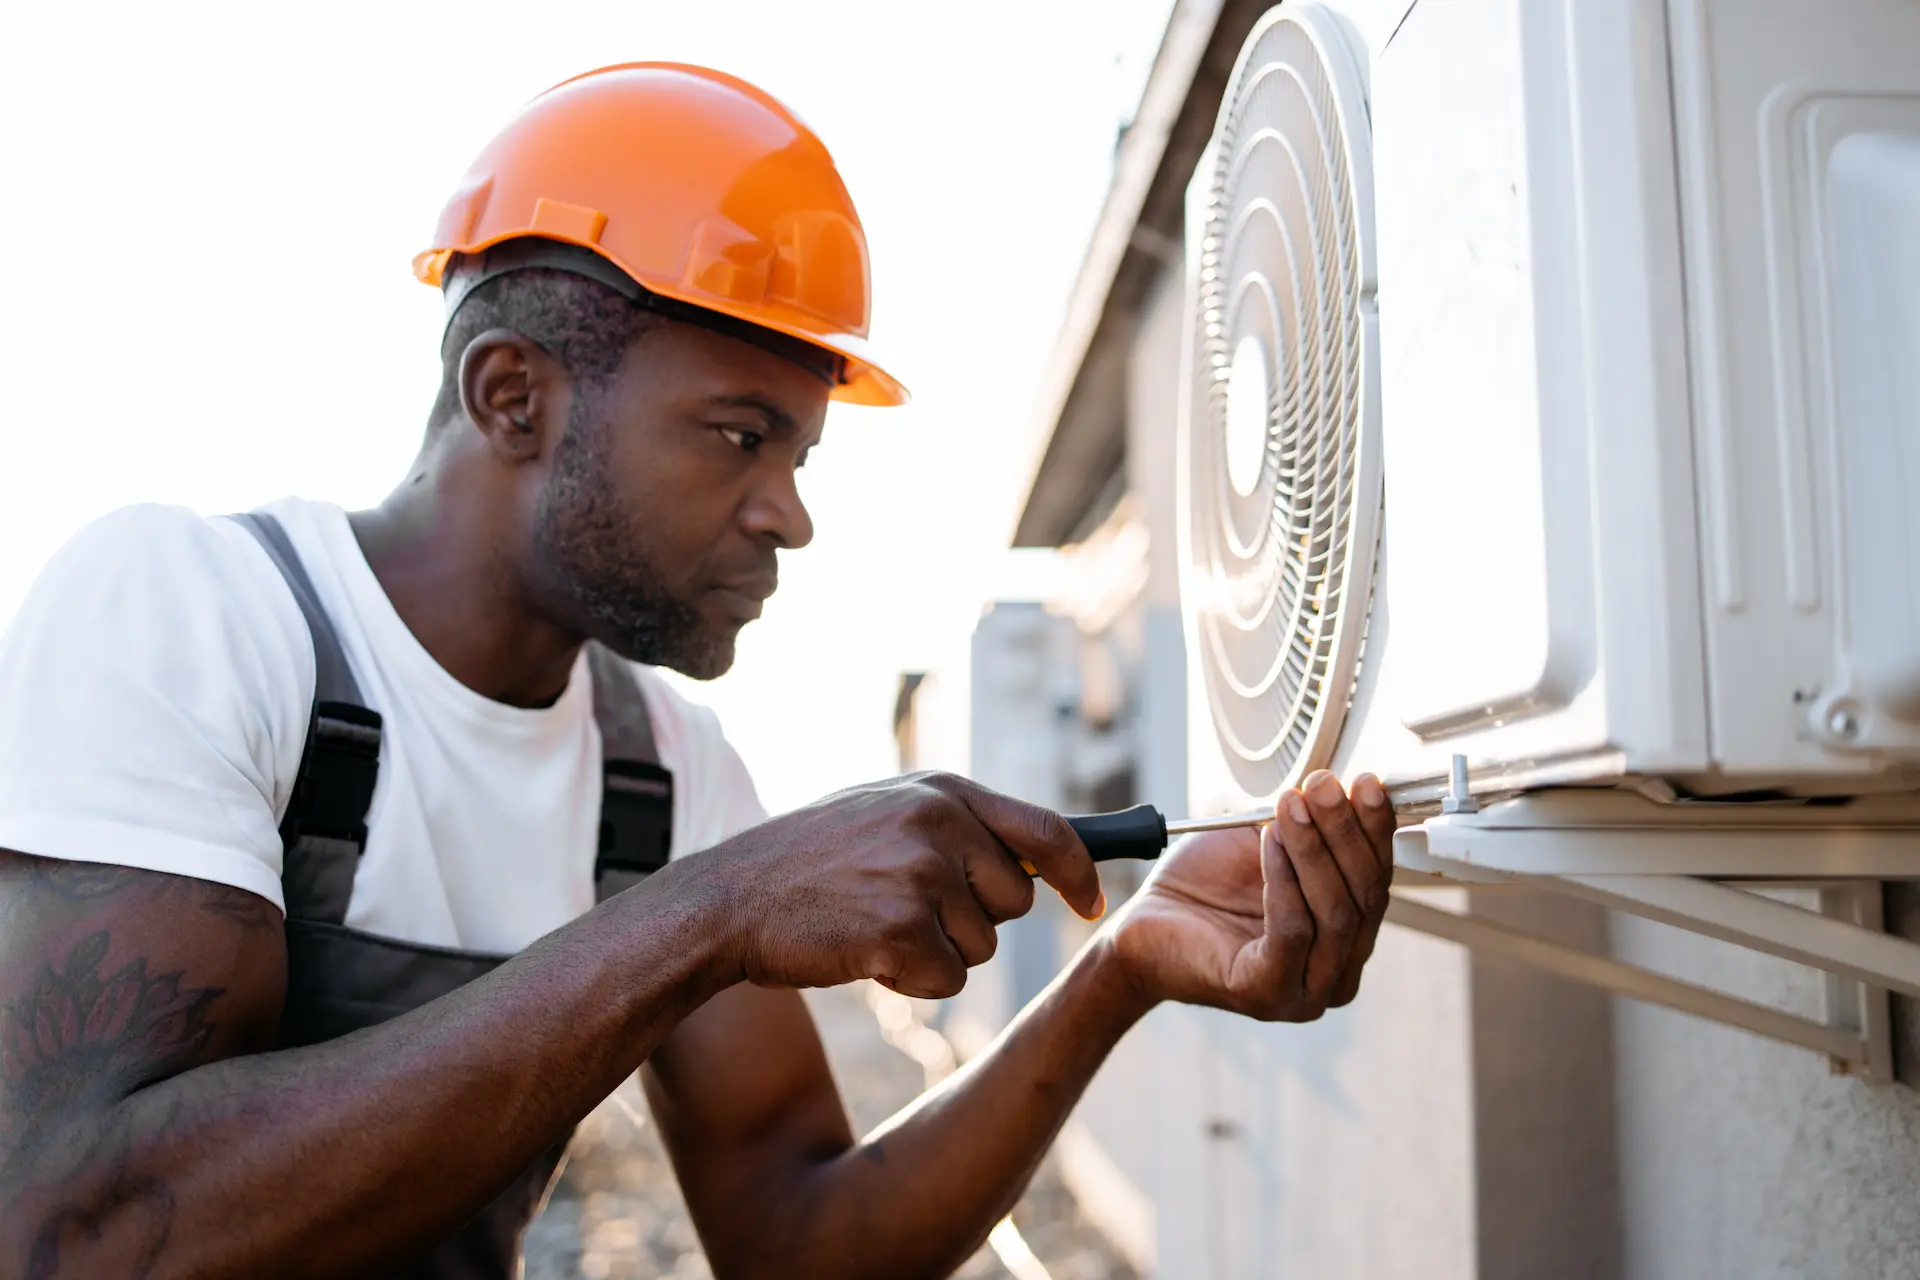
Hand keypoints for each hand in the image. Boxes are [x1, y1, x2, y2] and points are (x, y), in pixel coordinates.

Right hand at [706, 772, 1103, 999]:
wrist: (728, 900)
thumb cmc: (809, 863)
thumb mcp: (884, 812)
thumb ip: (956, 824)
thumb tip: (1046, 860)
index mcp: (941, 790)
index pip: (1049, 829)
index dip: (1080, 872)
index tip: (1090, 902)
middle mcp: (940, 823)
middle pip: (1016, 901)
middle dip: (975, 921)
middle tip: (908, 910)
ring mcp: (921, 875)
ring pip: (982, 946)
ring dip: (938, 952)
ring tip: (874, 924)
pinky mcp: (900, 930)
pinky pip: (948, 979)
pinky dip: (913, 982)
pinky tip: (864, 954)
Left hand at [1105, 771, 1394, 1019]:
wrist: (1143, 927)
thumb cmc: (1203, 891)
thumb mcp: (1266, 846)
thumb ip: (1309, 827)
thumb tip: (1343, 787)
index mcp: (1344, 941)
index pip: (1376, 882)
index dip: (1375, 830)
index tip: (1365, 784)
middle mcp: (1335, 974)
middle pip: (1363, 898)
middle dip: (1345, 833)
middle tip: (1324, 787)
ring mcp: (1305, 993)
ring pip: (1334, 914)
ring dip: (1314, 850)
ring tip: (1292, 806)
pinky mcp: (1267, 994)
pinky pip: (1292, 930)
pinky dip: (1284, 878)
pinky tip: (1269, 841)